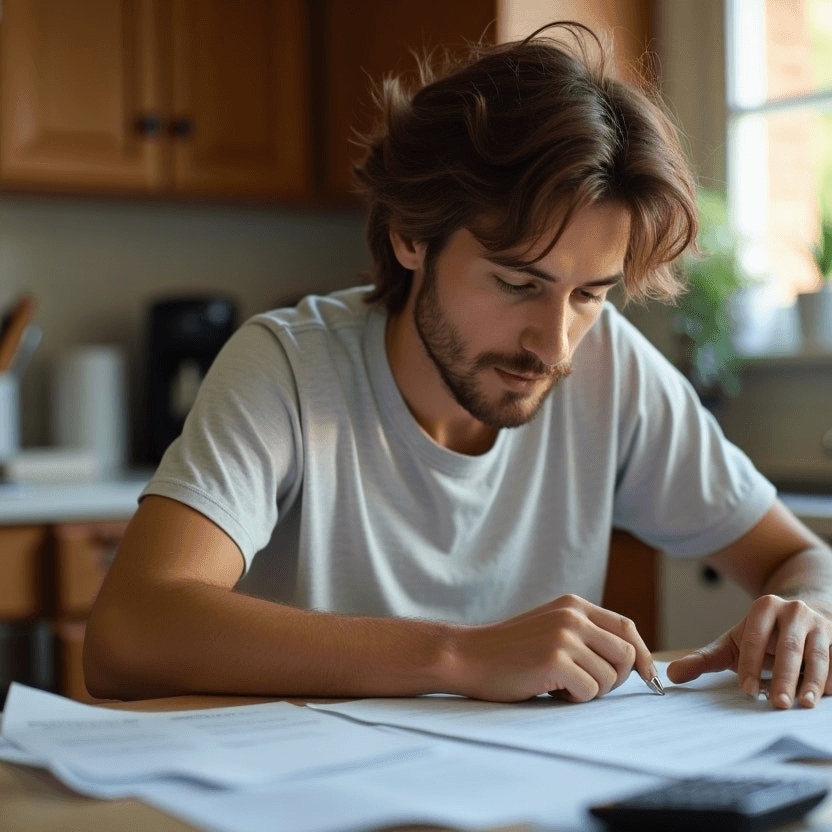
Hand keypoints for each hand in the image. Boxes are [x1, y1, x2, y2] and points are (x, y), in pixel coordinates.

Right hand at [452, 594, 656, 702]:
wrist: (468, 655)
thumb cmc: (509, 650)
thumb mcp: (550, 627)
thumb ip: (584, 634)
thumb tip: (631, 660)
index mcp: (574, 605)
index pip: (626, 627)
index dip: (643, 654)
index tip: (648, 677)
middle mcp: (572, 616)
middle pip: (626, 654)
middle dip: (615, 679)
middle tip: (587, 686)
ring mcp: (564, 636)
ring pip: (609, 677)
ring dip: (590, 691)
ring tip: (560, 685)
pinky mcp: (554, 659)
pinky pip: (589, 690)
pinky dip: (575, 698)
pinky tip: (551, 690)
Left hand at [666, 595, 831, 708]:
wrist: (806, 615)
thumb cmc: (764, 636)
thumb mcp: (735, 643)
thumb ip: (705, 659)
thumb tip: (672, 675)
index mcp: (765, 607)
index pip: (755, 638)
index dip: (750, 664)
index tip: (746, 689)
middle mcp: (795, 612)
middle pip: (790, 648)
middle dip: (783, 677)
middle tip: (776, 703)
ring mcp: (822, 626)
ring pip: (819, 655)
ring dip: (812, 682)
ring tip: (803, 705)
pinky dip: (831, 681)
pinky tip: (823, 698)